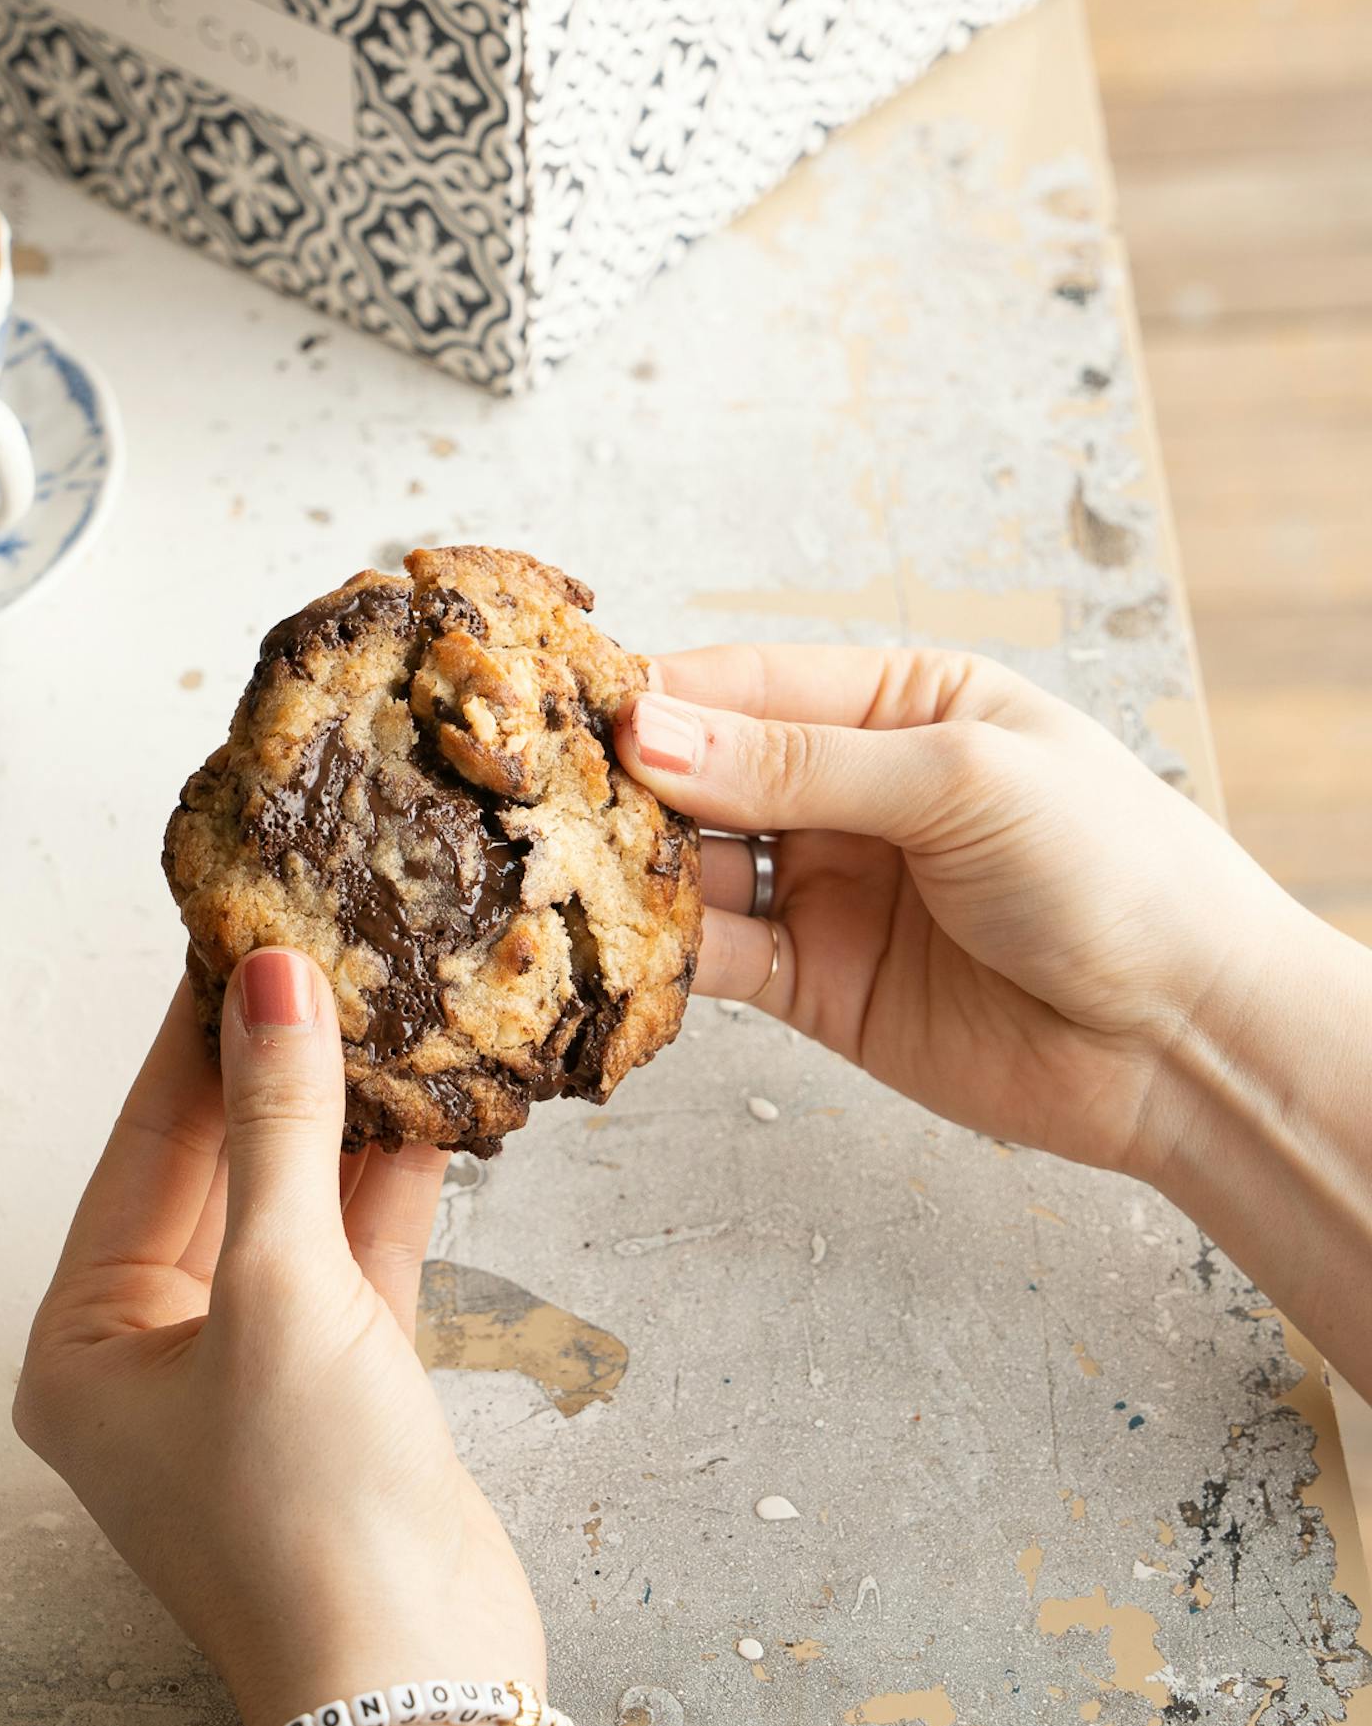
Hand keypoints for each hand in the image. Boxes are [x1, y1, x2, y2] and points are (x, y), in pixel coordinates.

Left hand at [13, 949, 544, 1725]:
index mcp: (82, 1344)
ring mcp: (250, 1378)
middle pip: (214, 1174)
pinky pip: (354, 1261)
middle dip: (270, 1071)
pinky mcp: (341, 1397)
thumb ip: (279, 1126)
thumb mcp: (280, 1292)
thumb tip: (265, 978)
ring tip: (380, 1001)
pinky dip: (389, 1189)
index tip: (235, 936)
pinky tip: (428, 1104)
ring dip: (339, 1119)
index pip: (139, 1150)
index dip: (193, 1039)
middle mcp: (152, 1358)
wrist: (417, 1695)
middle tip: (317, 951)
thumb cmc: (307, 1521)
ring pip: (292, 1211)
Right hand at [615, 643, 1309, 1179]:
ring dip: (633, 867)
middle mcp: (853, 790)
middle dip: (625, 781)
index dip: (656, 696)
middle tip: (537, 791)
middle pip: (705, 771)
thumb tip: (653, 733)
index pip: (746, 684)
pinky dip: (664, 952)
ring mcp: (832, 886)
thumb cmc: (1118, 872)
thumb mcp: (960, 779)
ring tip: (562, 867)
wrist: (1187, 1041)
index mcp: (898, 704)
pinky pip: (717, 956)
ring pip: (698, 864)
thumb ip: (799, 763)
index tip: (570, 711)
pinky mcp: (818, 983)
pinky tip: (622, 942)